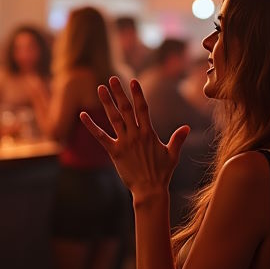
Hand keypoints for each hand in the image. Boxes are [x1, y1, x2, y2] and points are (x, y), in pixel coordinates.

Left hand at [80, 77, 189, 200]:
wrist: (150, 190)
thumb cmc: (162, 173)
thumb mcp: (173, 155)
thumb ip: (178, 139)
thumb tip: (186, 127)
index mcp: (149, 133)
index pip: (143, 108)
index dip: (138, 94)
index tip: (133, 82)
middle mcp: (136, 135)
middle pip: (126, 109)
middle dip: (119, 93)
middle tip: (112, 78)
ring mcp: (124, 142)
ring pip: (114, 118)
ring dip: (107, 103)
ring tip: (100, 88)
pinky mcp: (114, 152)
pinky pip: (100, 136)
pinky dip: (91, 126)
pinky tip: (83, 115)